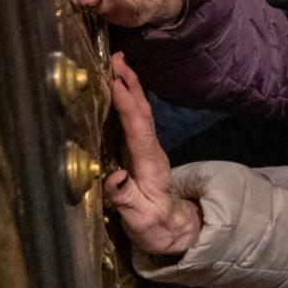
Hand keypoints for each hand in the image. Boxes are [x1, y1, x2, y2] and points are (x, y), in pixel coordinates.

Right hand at [104, 53, 203, 255]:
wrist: (173, 229)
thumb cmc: (155, 225)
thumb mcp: (141, 219)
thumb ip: (127, 199)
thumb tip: (114, 178)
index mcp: (150, 165)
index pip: (139, 130)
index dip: (127, 106)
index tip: (116, 82)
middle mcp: (151, 151)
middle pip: (143, 112)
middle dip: (130, 84)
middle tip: (117, 58)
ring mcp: (147, 149)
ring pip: (141, 112)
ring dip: (130, 86)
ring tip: (118, 62)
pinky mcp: (141, 150)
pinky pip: (134, 119)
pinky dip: (127, 98)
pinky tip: (118, 86)